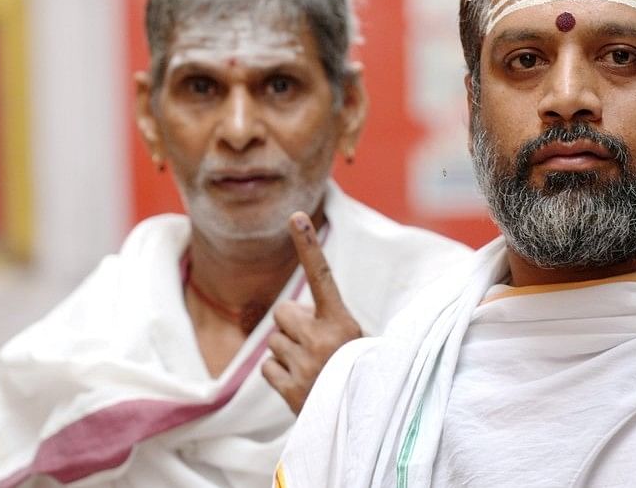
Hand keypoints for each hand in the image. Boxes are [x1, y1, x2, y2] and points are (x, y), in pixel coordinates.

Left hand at [262, 211, 361, 413]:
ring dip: (288, 352)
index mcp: (343, 321)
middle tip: (315, 345)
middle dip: (292, 325)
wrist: (367, 419)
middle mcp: (322, 338)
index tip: (295, 217)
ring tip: (314, 369)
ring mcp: (305, 364)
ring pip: (274, 342)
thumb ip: (327, 322)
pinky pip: (268, 368)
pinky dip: (279, 374)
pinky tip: (301, 384)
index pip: (322, 275)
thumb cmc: (361, 373)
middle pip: (283, 313)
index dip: (308, 246)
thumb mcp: (357, 340)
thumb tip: (288, 317)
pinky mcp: (290, 389)